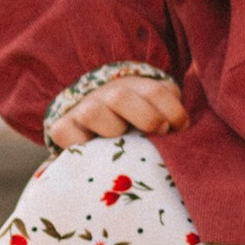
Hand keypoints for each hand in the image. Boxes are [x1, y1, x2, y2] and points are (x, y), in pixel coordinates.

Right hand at [48, 74, 184, 149]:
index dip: (171, 109)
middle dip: (145, 117)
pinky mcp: (62, 128)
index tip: (181, 127)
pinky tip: (98, 157)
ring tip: (125, 144)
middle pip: (120, 97)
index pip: (154, 91)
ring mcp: (82, 110)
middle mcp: (105, 95)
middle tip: (158, 132)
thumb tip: (182, 129)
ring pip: (93, 113)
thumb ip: (171, 114)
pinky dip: (81, 145)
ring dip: (113, 130)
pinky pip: (66, 134)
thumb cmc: (137, 125)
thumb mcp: (159, 113)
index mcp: (134, 88)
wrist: (93, 123)